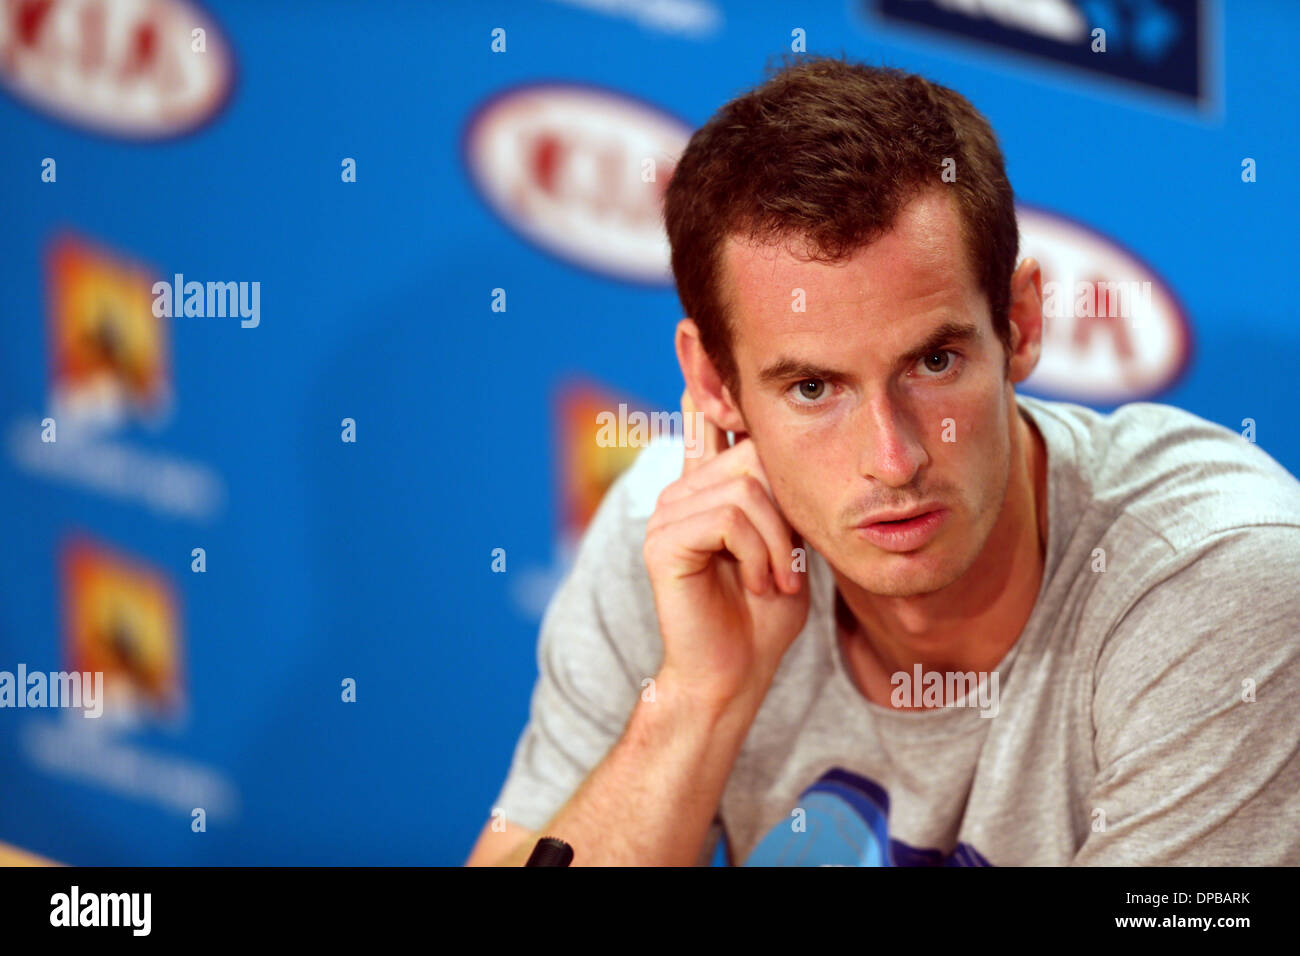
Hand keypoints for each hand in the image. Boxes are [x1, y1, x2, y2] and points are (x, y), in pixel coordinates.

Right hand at [642, 390, 810, 711]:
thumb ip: (778, 492)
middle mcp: (680, 491)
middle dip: (785, 514)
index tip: (687, 325)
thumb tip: (779, 438)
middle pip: (752, 456)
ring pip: (748, 490)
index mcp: (706, 488)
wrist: (733, 675)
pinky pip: (731, 519)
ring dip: (778, 544)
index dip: (700, 374)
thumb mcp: (786, 541)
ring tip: (772, 582)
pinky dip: (759, 556)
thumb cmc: (764, 615)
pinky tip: (754, 585)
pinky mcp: (663, 540)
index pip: (702, 417)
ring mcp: (666, 513)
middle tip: (785, 568)